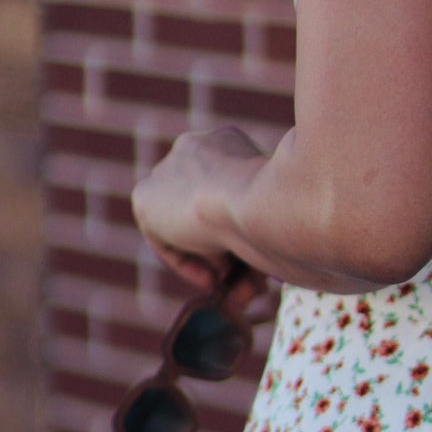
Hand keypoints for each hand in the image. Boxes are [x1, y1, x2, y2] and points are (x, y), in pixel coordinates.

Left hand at [131, 127, 268, 302]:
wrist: (256, 201)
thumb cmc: (286, 206)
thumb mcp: (280, 205)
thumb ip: (265, 216)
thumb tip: (268, 253)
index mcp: (227, 142)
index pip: (225, 188)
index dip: (240, 226)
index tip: (257, 255)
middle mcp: (193, 148)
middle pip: (206, 210)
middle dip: (227, 250)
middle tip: (251, 281)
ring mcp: (166, 171)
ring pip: (189, 227)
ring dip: (213, 262)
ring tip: (239, 289)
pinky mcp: (145, 197)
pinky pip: (164, 238)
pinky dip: (187, 263)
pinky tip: (213, 280)